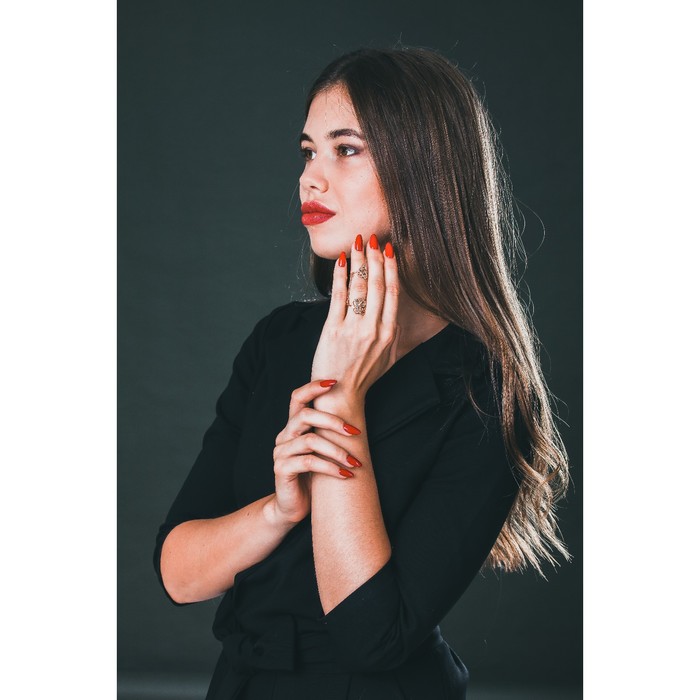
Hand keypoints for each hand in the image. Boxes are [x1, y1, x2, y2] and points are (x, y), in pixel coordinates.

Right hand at [270, 379, 363, 523]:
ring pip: (310, 440)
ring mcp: (280, 452)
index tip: (335, 381)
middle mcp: (284, 436)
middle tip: (356, 433)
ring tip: (355, 462)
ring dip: (337, 450)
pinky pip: (308, 463)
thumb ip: (329, 434)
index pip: (297, 397)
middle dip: (333, 421)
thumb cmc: (312, 477)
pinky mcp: (282, 470)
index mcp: (293, 426)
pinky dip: (330, 467)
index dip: (313, 387)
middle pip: (305, 415)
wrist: (292, 507)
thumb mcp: (322, 452)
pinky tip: (345, 475)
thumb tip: (358, 418)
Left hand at [311, 234, 399, 402]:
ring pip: (358, 287)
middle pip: (376, 285)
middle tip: (372, 237)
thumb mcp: (388, 356)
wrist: (341, 394)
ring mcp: (353, 329)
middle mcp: (374, 329)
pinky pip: (338, 298)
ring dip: (358, 261)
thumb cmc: (365, 376)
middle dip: (374, 257)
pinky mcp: (333, 331)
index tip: (389, 249)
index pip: (392, 292)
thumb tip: (394, 310)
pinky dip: (340, 277)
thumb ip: (393, 332)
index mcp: (389, 332)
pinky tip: (341, 262)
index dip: (391, 267)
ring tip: (357, 242)